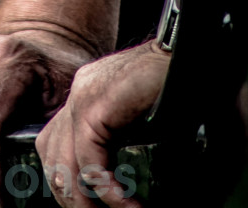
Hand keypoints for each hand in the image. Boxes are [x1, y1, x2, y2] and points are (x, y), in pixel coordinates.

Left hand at [36, 42, 169, 206]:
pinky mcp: (96, 105)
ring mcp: (83, 97)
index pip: (56, 147)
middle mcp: (79, 94)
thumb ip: (123, 151)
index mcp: (87, 98)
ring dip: (87, 204)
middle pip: (53, 160)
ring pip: (65, 166)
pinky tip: (126, 205)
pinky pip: (90, 162)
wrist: (193, 55)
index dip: (67, 184)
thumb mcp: (140, 126)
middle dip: (73, 200)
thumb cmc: (176, 88)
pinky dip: (108, 192)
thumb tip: (122, 194)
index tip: (90, 206)